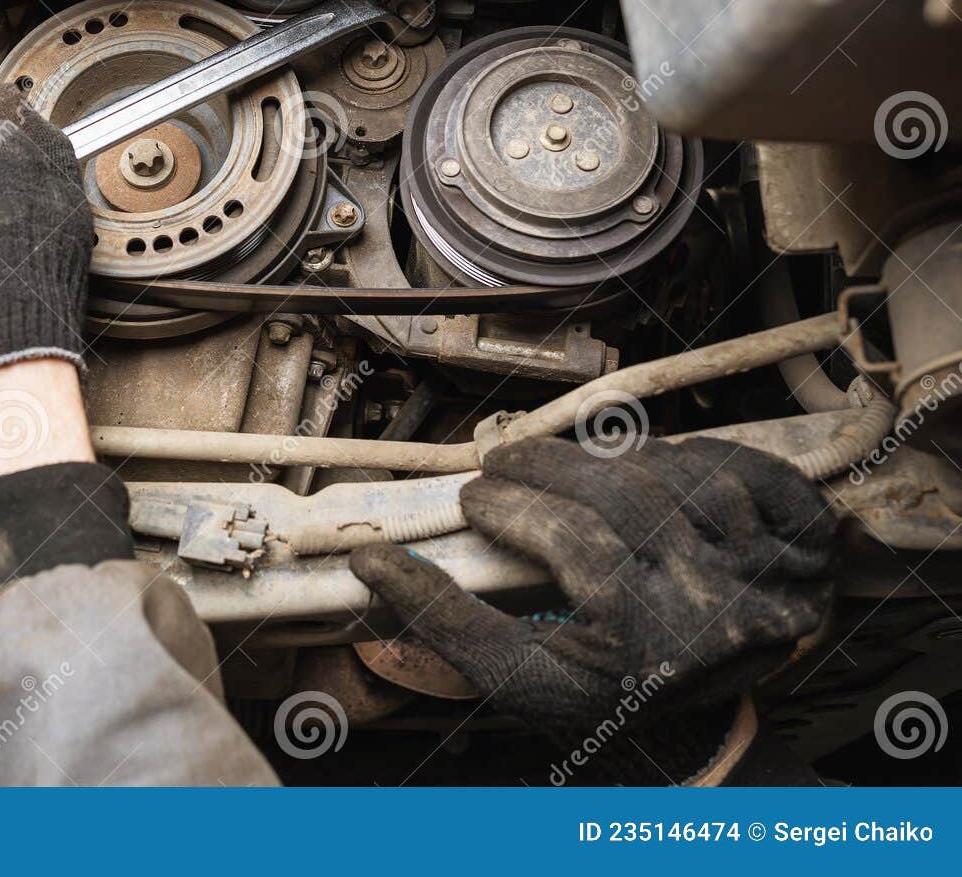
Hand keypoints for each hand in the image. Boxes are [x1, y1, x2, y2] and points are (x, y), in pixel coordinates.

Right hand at [350, 436, 836, 783]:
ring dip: (614, 458)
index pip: (576, 545)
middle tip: (502, 460)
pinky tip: (655, 466)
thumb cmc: (596, 692)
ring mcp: (770, 571)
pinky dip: (699, 452)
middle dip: (550, 465)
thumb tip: (368, 557)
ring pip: (679, 474)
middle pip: (626, 497)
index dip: (515, 507)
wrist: (701, 722)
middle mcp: (718, 607)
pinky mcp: (807, 543)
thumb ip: (443, 621)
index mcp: (649, 645)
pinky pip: (749, 465)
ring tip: (569, 470)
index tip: (472, 496)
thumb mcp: (517, 677)